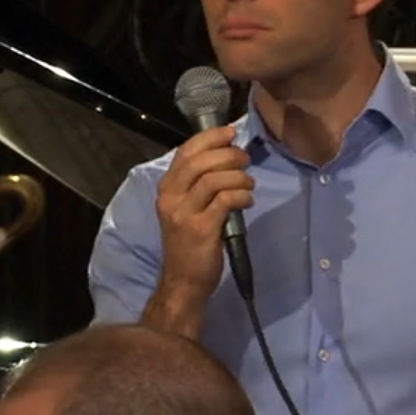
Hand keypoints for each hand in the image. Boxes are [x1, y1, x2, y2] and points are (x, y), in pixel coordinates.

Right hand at [152, 125, 252, 303]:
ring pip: (214, 179)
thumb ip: (197, 185)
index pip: (185, 152)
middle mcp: (171, 198)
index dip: (209, 137)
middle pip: (200, 161)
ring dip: (238, 176)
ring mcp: (184, 214)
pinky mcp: (201, 229)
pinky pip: (225, 200)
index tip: (230, 133)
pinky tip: (248, 200)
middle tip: (245, 160)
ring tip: (249, 184)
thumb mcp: (185, 209)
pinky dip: (241, 195)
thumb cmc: (188, 244)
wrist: (183, 281)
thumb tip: (226, 156)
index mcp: (166, 189)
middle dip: (227, 154)